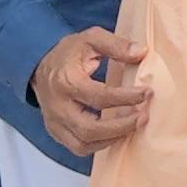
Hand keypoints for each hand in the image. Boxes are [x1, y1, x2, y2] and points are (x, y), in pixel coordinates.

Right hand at [30, 27, 150, 155]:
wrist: (40, 65)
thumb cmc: (68, 53)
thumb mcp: (90, 38)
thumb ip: (115, 45)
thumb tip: (141, 53)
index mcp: (66, 81)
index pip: (99, 97)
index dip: (126, 97)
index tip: (147, 93)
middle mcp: (58, 106)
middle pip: (90, 129)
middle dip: (121, 126)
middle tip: (143, 117)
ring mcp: (55, 122)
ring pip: (83, 144)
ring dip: (112, 138)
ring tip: (134, 126)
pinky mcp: (57, 132)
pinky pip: (78, 147)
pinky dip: (100, 144)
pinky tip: (118, 133)